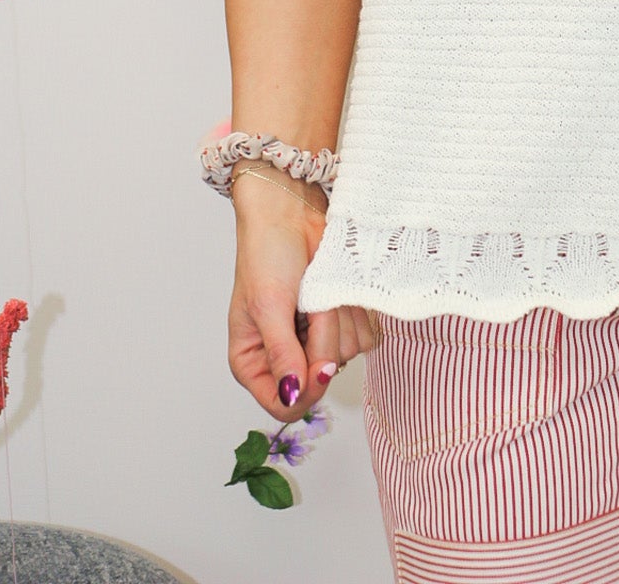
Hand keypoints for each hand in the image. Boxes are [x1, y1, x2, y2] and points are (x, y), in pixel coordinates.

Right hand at [228, 169, 379, 419]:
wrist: (292, 212)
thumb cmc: (267, 254)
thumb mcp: (268, 307)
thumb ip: (282, 354)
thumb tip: (293, 395)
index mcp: (254, 363)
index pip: (285, 405)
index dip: (307, 390)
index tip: (321, 364)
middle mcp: (286, 357)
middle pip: (321, 380)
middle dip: (322, 339)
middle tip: (309, 304)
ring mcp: (315, 339)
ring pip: (347, 355)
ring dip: (338, 318)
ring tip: (317, 290)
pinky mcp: (340, 319)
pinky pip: (364, 333)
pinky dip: (355, 309)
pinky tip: (335, 288)